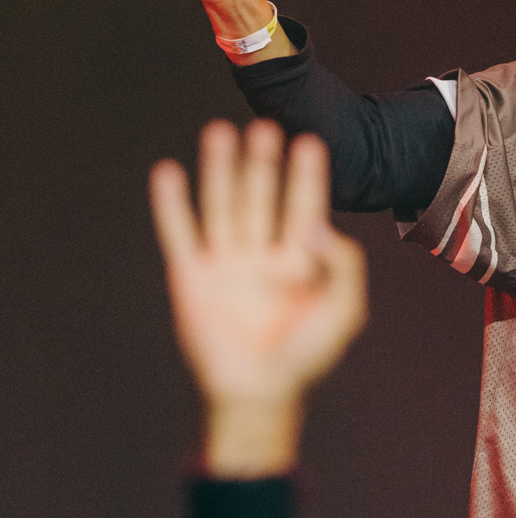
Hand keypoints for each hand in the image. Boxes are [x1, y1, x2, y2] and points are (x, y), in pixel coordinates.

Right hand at [150, 122, 367, 473]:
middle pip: (261, 196)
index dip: (307, 175)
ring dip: (220, 170)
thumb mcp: (344, 311)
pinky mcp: (191, 276)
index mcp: (300, 260)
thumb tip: (321, 224)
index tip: (311, 141)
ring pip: (222, 204)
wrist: (259, 392)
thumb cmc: (306, 355)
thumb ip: (344, 266)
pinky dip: (172, 203)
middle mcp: (261, 253)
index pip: (304, 206)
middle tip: (267, 126)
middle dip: (263, 164)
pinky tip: (169, 171)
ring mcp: (225, 261)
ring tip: (221, 131)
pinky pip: (179, 232)